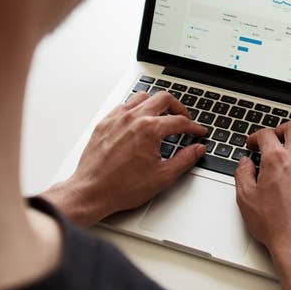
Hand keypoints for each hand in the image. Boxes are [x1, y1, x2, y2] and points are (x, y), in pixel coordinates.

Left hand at [42, 91, 207, 226]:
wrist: (92, 192)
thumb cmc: (122, 187)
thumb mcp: (162, 176)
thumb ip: (185, 160)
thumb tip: (197, 150)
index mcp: (149, 130)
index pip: (179, 121)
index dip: (194, 127)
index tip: (198, 132)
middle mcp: (133, 118)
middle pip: (163, 99)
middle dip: (179, 108)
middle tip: (185, 119)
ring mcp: (117, 119)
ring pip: (142, 97)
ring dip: (156, 104)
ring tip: (163, 116)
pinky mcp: (104, 123)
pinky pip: (124, 106)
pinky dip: (136, 109)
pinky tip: (139, 120)